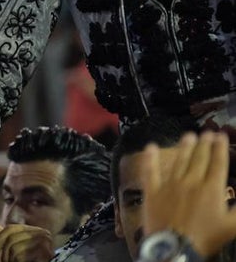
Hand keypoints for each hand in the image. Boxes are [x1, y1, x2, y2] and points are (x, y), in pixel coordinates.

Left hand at [0, 222, 54, 261]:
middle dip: (5, 254)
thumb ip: (6, 238)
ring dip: (12, 261)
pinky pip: (21, 257)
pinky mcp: (45, 253)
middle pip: (11, 239)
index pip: (11, 229)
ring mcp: (45, 243)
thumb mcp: (18, 249)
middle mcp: (43, 234)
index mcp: (36, 231)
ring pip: (14, 249)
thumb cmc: (32, 260)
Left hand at [140, 131, 235, 259]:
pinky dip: (150, 158)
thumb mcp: (232, 225)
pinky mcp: (152, 190)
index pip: (217, 164)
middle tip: (206, 132)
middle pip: (199, 159)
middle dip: (204, 144)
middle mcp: (191, 181)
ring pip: (179, 161)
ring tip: (188, 135)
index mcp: (211, 189)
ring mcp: (170, 184)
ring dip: (184, 147)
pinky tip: (150, 146)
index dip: (219, 148)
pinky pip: (150, 171)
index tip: (220, 135)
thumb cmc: (206, 237)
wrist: (175, 247)